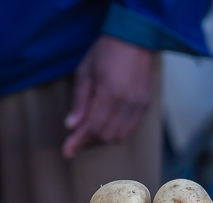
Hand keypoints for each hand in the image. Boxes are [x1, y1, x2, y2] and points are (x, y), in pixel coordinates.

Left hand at [62, 36, 153, 156]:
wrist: (135, 39)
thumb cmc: (105, 52)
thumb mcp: (84, 72)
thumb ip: (79, 101)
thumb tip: (71, 126)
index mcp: (109, 94)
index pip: (92, 128)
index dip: (78, 142)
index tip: (66, 152)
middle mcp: (126, 103)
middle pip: (106, 136)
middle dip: (89, 141)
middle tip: (76, 139)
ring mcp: (139, 105)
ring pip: (119, 136)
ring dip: (103, 138)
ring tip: (91, 132)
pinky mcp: (146, 105)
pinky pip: (131, 129)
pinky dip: (118, 132)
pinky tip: (108, 126)